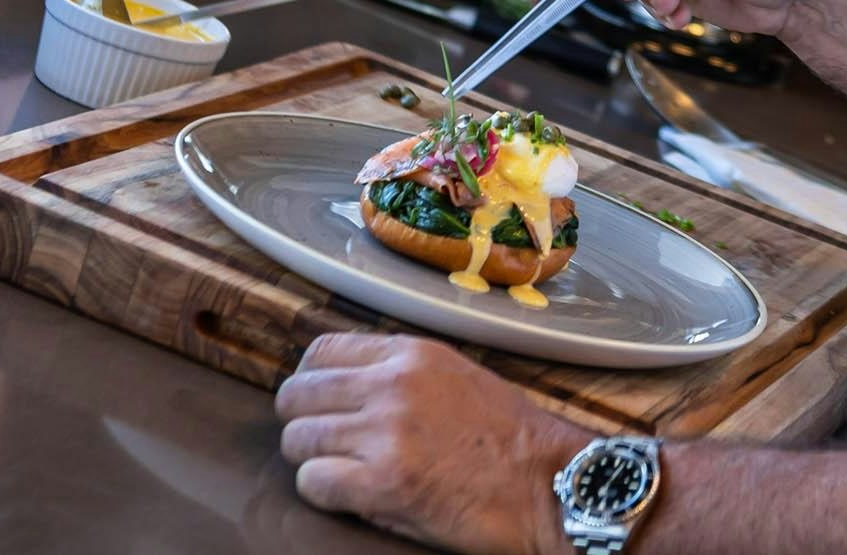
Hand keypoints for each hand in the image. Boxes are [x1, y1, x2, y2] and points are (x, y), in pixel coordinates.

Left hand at [276, 332, 584, 554]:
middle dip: (301, 421)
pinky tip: (350, 495)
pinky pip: (314, 482)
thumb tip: (348, 386)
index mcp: (412, 354)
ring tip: (340, 471)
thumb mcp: (458, 378)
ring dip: (311, 459)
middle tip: (321, 443)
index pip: (321, 351)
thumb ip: (403, 374)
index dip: (309, 380)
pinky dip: (324, 492)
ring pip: (297, 440)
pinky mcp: (384, 484)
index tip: (317, 401)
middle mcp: (392, 386)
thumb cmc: (511, 439)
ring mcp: (385, 434)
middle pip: (297, 395)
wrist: (549, 483)